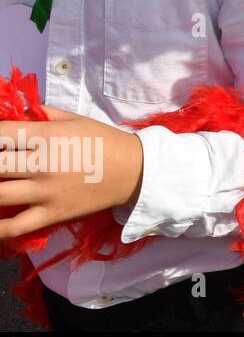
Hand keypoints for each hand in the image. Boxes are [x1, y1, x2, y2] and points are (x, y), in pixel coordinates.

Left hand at [0, 108, 143, 238]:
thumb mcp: (75, 119)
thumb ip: (42, 113)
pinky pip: (15, 226)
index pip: (0, 133)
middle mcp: (42, 163)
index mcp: (47, 136)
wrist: (135, 171)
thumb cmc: (104, 141)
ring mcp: (45, 191)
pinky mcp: (52, 213)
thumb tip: (15, 110)